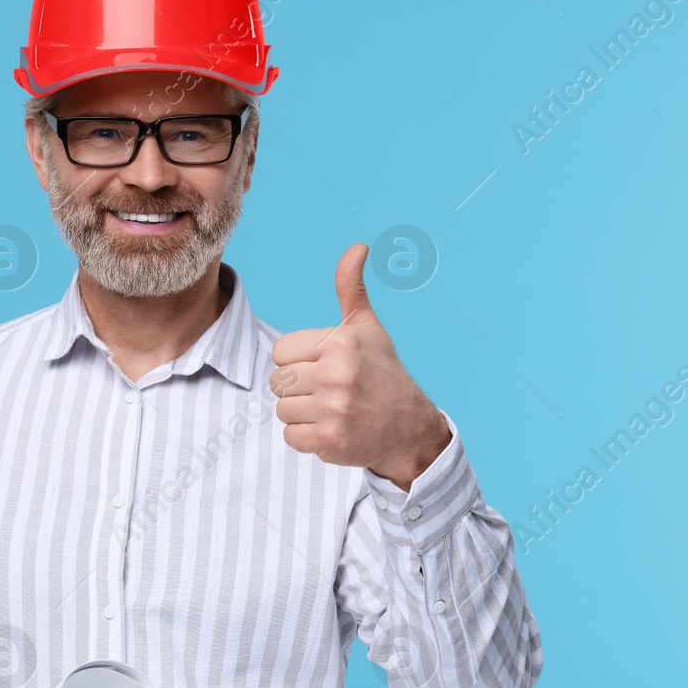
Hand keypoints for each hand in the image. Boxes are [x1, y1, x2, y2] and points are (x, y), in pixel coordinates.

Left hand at [270, 243, 450, 489]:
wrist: (409, 428)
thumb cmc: (383, 373)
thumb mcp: (368, 328)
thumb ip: (351, 288)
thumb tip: (358, 246)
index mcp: (341, 343)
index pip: (280, 351)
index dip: (297, 360)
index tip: (322, 366)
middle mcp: (338, 375)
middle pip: (278, 381)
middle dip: (298, 387)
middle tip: (328, 391)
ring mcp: (334, 410)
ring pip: (282, 409)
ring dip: (301, 413)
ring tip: (330, 409)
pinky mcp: (330, 441)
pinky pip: (290, 437)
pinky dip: (306, 437)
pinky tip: (331, 428)